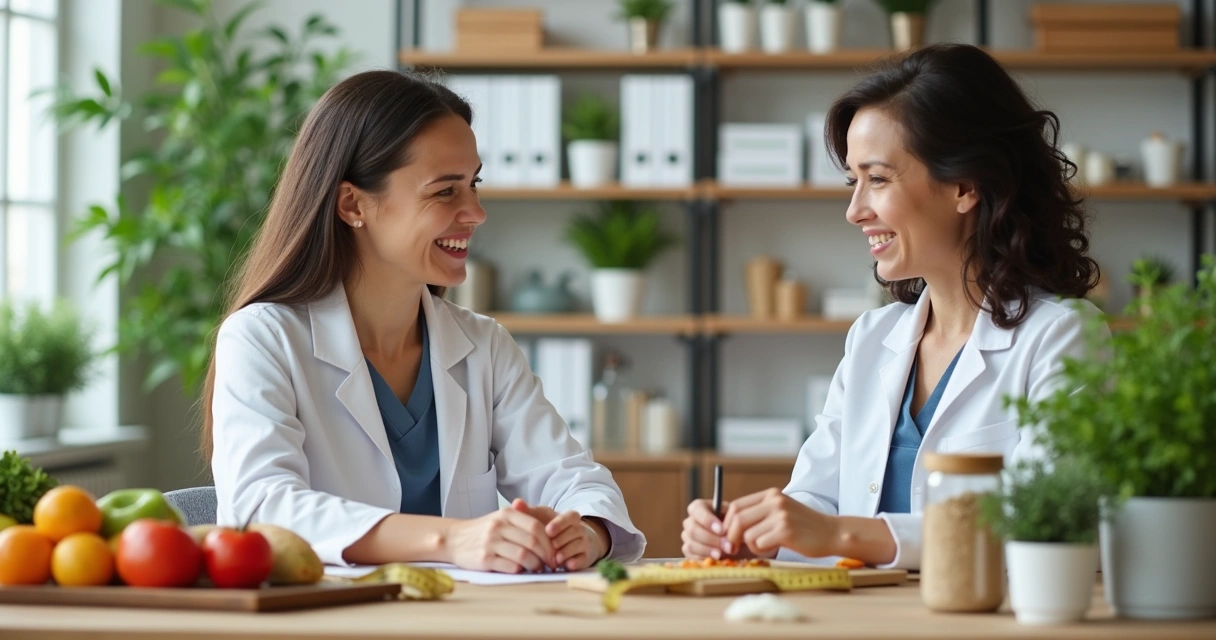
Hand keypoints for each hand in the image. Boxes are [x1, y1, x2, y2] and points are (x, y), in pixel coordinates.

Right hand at [444, 508, 555, 572]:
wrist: (454, 539)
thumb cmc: (483, 530)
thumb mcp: (501, 518)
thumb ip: (523, 522)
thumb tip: (551, 538)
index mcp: (507, 514)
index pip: (536, 527)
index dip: (549, 542)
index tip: (555, 552)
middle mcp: (498, 526)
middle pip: (532, 542)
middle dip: (546, 555)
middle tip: (550, 564)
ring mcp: (490, 542)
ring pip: (523, 555)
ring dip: (535, 565)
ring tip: (537, 568)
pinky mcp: (484, 559)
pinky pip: (510, 566)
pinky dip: (520, 571)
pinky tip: (522, 571)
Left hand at [510, 499, 605, 570]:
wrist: (569, 544)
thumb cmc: (549, 530)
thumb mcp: (539, 518)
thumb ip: (528, 512)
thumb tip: (516, 503)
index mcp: (570, 518)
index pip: (570, 516)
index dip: (560, 523)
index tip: (548, 530)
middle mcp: (579, 529)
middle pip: (574, 531)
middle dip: (561, 540)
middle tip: (550, 547)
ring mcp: (583, 543)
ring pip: (579, 545)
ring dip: (566, 552)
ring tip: (554, 559)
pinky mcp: (584, 558)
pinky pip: (583, 559)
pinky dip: (575, 562)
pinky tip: (566, 566)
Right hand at [681, 499, 751, 559]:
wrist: (737, 540)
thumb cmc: (735, 525)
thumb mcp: (736, 518)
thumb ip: (730, 520)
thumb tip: (726, 529)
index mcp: (699, 507)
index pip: (697, 510)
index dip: (708, 520)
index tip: (722, 530)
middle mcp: (690, 521)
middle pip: (693, 529)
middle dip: (711, 539)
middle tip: (728, 546)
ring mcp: (687, 537)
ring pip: (691, 544)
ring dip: (708, 550)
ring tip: (723, 554)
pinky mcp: (688, 551)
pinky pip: (691, 556)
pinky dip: (704, 558)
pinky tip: (716, 559)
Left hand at [722, 489, 839, 558]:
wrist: (832, 533)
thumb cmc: (804, 528)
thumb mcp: (781, 513)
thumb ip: (759, 515)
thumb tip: (728, 529)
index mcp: (771, 495)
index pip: (736, 506)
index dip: (726, 524)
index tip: (726, 537)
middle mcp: (774, 501)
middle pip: (737, 519)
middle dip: (730, 537)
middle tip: (732, 549)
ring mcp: (780, 515)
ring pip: (747, 534)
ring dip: (751, 546)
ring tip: (766, 547)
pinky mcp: (785, 530)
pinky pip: (759, 543)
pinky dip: (762, 550)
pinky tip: (775, 548)